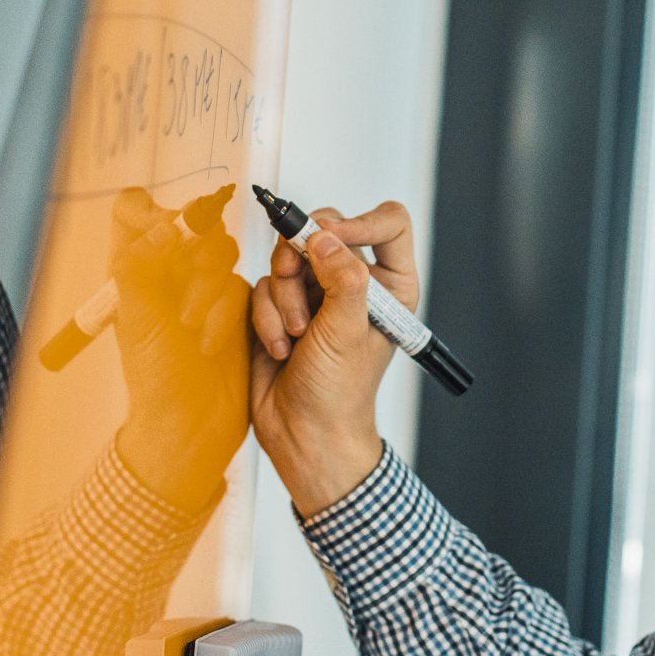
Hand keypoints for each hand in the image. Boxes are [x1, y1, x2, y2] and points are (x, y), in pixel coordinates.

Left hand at [110, 185, 250, 511]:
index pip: (134, 210)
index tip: (167, 235)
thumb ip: (143, 267)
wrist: (193, 427)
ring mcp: (203, 286)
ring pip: (220, 250)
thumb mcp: (141, 323)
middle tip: (184, 307)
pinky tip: (217, 342)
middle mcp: (167, 271)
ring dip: (212, 289)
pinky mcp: (236, 302)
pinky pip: (243, 281)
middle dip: (194, 259)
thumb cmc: (157, 383)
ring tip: (197, 332)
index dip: (152, 211)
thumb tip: (162, 226)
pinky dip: (232, 310)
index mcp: (133, 269)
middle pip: (189, 223)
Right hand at [248, 200, 418, 515]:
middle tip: (292, 278)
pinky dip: (266, 316)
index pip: (389, 224)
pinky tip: (279, 347)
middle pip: (326, 230)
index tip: (331, 238)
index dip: (360, 221)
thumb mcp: (347, 331)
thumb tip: (325, 236)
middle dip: (302, 260)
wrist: (303, 434)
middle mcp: (355, 283)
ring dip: (284, 297)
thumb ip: (342, 279)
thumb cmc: (340, 394)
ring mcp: (317, 293)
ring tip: (295, 335)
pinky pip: (264, 286)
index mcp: (390, 285)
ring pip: (289, 258)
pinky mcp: (281, 306)